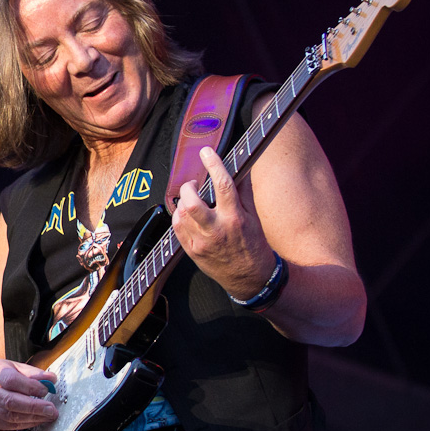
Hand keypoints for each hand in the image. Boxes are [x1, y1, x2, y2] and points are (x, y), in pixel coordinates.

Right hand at [0, 360, 58, 430]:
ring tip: (48, 416)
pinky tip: (38, 420)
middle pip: (11, 401)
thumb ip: (32, 373)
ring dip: (33, 417)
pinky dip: (26, 424)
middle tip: (51, 409)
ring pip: (11, 416)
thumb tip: (51, 378)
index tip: (45, 390)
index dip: (30, 386)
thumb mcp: (13, 367)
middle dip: (34, 406)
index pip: (11, 380)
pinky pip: (10, 425)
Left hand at [172, 145, 276, 298]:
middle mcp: (216, 230)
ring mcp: (202, 242)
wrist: (250, 278)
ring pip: (181, 214)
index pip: (222, 184)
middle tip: (195, 185)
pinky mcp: (192, 251)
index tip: (206, 152)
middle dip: (189, 188)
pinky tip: (187, 216)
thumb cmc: (254, 245)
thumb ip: (243, 192)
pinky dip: (179, 217)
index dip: (213, 164)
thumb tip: (239, 167)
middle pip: (192, 202)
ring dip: (183, 202)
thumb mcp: (254, 217)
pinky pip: (176, 228)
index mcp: (235, 218)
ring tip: (192, 201)